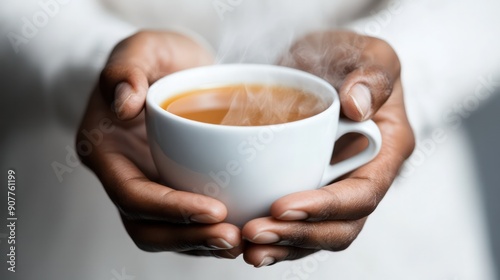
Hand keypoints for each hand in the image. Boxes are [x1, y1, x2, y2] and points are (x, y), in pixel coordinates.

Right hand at [77, 31, 241, 258]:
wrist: (172, 67)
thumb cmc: (154, 57)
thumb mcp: (140, 48)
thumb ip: (125, 69)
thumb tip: (125, 104)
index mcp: (105, 150)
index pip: (132, 193)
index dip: (170, 208)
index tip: (214, 209)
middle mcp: (123, 175)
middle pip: (145, 226)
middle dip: (187, 236)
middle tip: (231, 236)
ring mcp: (147, 184)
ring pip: (164, 232)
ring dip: (199, 243)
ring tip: (238, 241)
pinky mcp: (172, 186)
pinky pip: (184, 222)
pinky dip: (207, 233)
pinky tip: (239, 232)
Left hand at [242, 31, 414, 266]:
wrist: (323, 64)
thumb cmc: (351, 58)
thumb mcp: (370, 53)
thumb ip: (372, 75)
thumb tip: (357, 106)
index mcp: (386, 152)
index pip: (361, 195)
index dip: (325, 207)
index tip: (282, 205)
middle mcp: (362, 178)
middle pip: (339, 227)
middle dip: (297, 235)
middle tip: (255, 232)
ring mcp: (335, 187)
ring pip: (316, 233)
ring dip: (282, 245)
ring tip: (247, 247)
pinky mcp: (309, 187)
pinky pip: (297, 223)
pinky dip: (275, 236)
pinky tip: (245, 240)